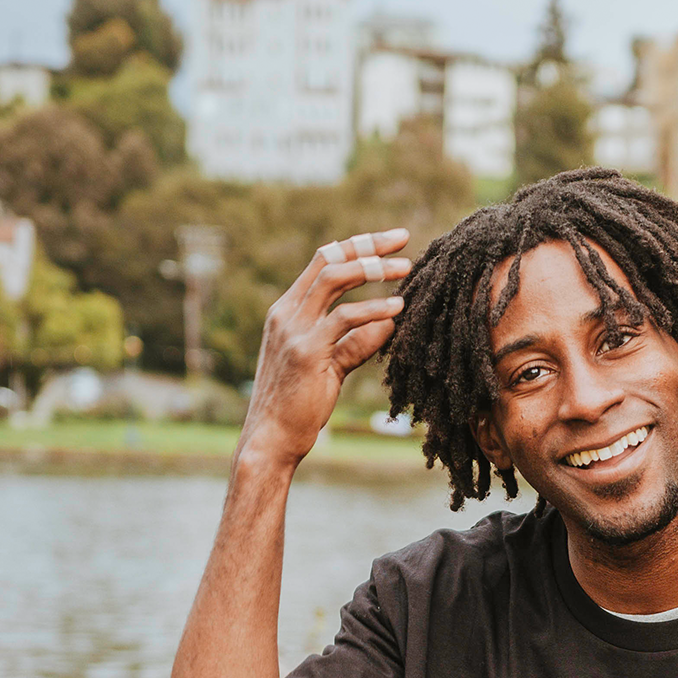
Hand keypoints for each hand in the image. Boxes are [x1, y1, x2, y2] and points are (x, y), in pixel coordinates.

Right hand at [239, 229, 412, 470]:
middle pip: (329, 260)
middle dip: (368, 245)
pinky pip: (344, 322)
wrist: (271, 439)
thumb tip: (387, 325)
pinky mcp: (308, 353)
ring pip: (334, 281)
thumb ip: (352, 343)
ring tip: (407, 270)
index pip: (322, 262)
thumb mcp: (328, 367)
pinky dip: (373, 312)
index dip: (357, 246)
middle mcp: (286, 313)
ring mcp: (294, 330)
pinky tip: (397, 311)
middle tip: (405, 238)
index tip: (391, 241)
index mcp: (286, 311)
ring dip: (373, 270)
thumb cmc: (298, 407)